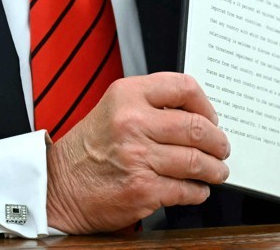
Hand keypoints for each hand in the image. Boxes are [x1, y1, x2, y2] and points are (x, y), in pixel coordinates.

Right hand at [46, 72, 229, 233]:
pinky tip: (197, 189)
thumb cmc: (89, 148)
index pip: (184, 87)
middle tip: (221, 148)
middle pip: (197, 127)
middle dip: (218, 142)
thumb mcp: (113, 109)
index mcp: (127, 95)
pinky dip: (198, 192)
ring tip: (216, 171)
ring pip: (197, 161)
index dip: (206, 105)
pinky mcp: (142, 190)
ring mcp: (138, 157)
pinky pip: (186, 190)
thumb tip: (197, 115)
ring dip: (214, 169)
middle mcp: (132, 122)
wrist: (58, 185)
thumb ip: (150, 105)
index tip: (211, 118)